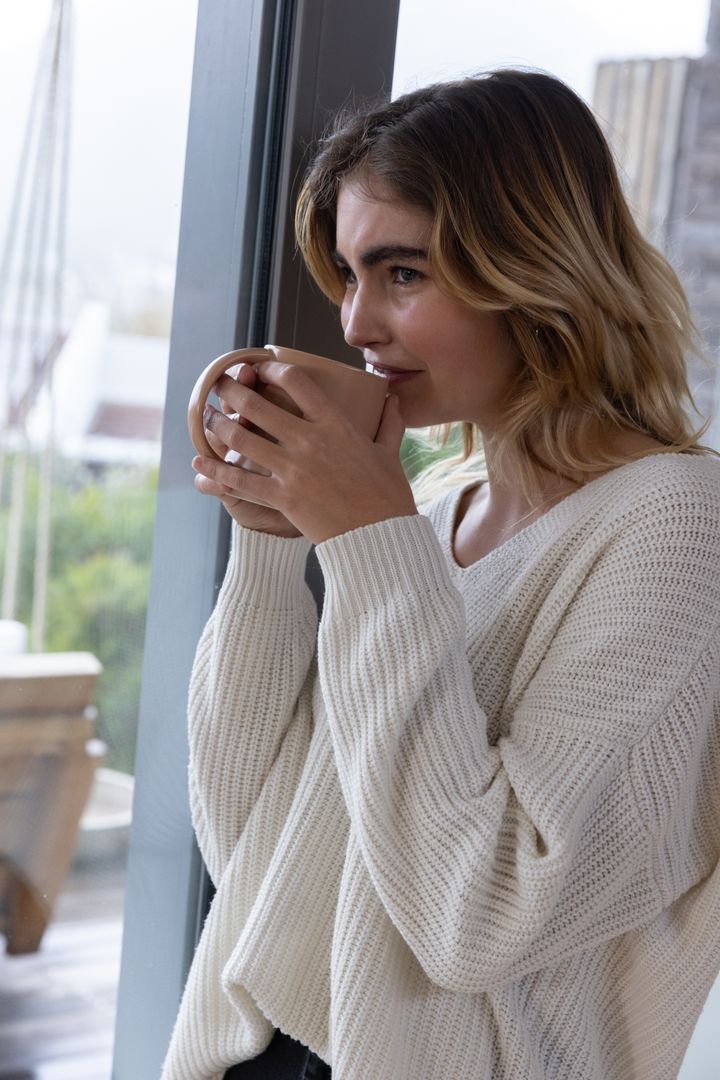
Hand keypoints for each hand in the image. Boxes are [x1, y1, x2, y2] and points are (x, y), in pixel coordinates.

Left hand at [192, 359, 417, 543]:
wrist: (380, 536)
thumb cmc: (388, 496)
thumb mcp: (389, 454)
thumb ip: (389, 424)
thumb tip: (393, 400)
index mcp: (336, 425)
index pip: (297, 382)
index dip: (272, 369)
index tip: (260, 366)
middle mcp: (310, 441)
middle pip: (257, 406)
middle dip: (231, 391)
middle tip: (218, 385)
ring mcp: (293, 469)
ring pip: (242, 439)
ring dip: (217, 424)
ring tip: (205, 416)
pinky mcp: (283, 497)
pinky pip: (241, 480)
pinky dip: (216, 470)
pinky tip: (200, 461)